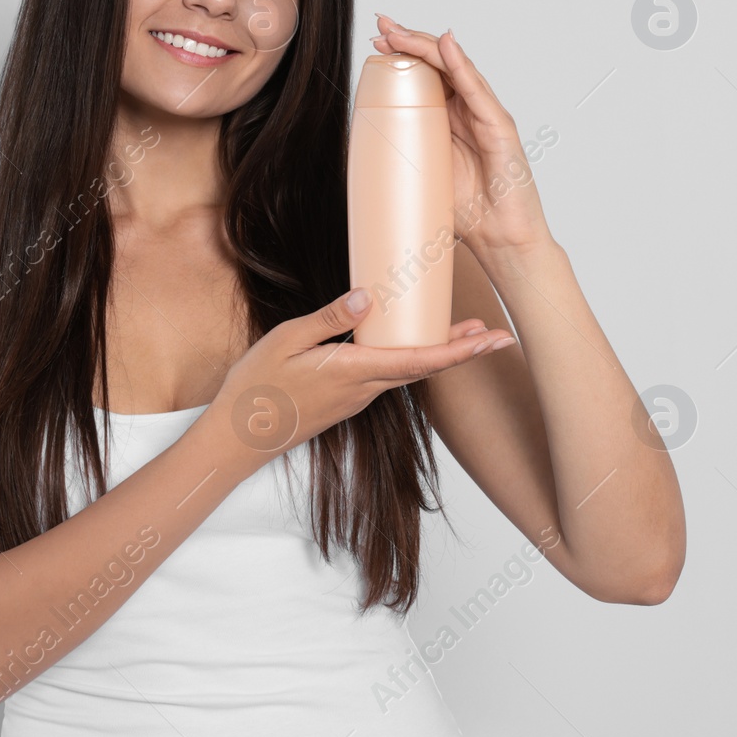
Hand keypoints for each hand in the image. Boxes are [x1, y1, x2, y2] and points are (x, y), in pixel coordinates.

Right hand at [210, 286, 514, 465]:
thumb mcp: (286, 339)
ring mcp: (358, 399)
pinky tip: (414, 344)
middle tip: (498, 334)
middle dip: (464, 352)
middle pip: (426, 368)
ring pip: (410, 374)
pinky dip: (414, 361)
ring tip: (468, 333)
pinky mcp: (348, 401)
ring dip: (441, 355)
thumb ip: (329, 318)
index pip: (420, 360)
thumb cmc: (257, 386)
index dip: (461, 351)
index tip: (492, 340)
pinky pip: (390, 378)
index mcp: (354, 371)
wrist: (238, 438)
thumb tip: (368, 297)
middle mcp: (364, 389)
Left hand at [371, 14, 552, 255]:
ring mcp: (486, 116)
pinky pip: (478, 91)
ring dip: (427, 46)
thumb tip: (366, 147)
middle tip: (381, 25)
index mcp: (449, 121)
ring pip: (455, 69)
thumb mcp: (423, 176)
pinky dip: (462, 67)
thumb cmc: (469, 213)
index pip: (424, 78)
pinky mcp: (500, 127)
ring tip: (401, 31)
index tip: (375, 42)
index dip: (402, 56)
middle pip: (438, 65)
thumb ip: (406, 154)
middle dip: (408, 41)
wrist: (501, 241)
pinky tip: (446, 47)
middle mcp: (468, 112)